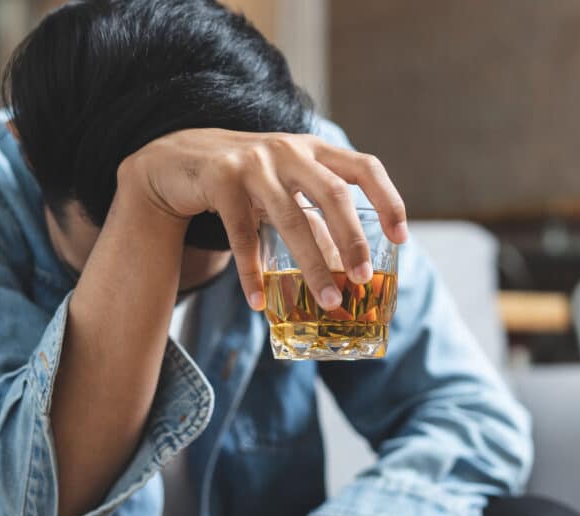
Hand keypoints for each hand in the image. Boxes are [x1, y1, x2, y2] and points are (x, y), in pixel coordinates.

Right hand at [117, 128, 407, 310]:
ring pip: (292, 220)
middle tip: (363, 279)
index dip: (388, 199)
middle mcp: (289, 151)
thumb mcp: (285, 190)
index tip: (401, 238)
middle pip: (333, 194)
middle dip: (352, 240)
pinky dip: (252, 272)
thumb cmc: (245, 179)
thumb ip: (315, 218)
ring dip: (313, 266)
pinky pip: (242, 235)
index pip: (364, 167)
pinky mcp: (220, 180)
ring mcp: (253, 163)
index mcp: (314, 149)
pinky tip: (258, 301)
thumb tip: (348, 264)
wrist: (178, 158)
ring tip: (329, 301)